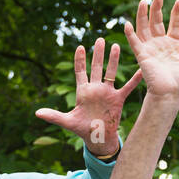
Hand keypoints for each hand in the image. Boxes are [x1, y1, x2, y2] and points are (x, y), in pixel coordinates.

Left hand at [35, 37, 141, 154]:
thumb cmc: (81, 130)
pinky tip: (141, 69)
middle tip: (100, 39)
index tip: (80, 47)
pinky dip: (134, 79)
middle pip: (96, 68)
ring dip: (114, 60)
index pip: (80, 72)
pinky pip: (128, 87)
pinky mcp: (118, 99)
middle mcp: (95, 89)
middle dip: (98, 54)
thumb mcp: (67, 121)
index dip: (80, 61)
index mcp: (83, 92)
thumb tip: (37, 113)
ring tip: (116, 46)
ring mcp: (107, 93)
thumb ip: (53, 115)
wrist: (98, 139)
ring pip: (111, 73)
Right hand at [124, 0, 178, 98]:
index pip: (175, 25)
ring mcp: (150, 49)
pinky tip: (128, 23)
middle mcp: (161, 45)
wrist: (171, 93)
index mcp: (174, 46)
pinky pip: (134, 42)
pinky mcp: (142, 55)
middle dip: (157, 9)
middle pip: (157, 22)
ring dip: (143, 15)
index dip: (177, 13)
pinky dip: (130, 33)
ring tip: (144, 0)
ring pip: (144, 28)